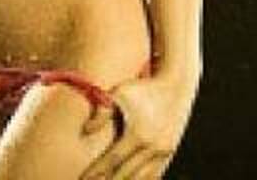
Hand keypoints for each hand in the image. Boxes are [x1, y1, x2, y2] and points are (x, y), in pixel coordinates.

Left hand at [80, 74, 200, 178]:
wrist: (174, 86)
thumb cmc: (141, 88)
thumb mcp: (119, 93)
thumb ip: (101, 110)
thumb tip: (85, 130)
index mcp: (138, 134)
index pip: (112, 160)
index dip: (96, 172)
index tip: (82, 179)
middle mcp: (152, 147)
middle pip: (125, 174)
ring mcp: (163, 152)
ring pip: (141, 178)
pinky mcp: (169, 152)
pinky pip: (153, 174)